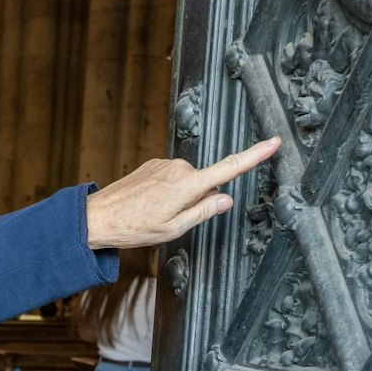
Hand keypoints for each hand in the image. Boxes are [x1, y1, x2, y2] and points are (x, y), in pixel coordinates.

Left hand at [85, 137, 280, 249]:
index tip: (274, 142)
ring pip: (187, 182)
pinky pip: (171, 178)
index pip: (229, 168)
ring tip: (154, 213)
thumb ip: (204, 212)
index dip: (255, 155)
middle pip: (204, 183)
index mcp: (188, 185)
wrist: (97, 217)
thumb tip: (225, 199)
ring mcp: (164, 164)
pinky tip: (148, 204)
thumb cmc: (134, 227)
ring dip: (180, 197)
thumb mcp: (175, 228)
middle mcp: (178, 168)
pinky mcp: (153, 164)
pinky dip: (167, 191)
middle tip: (171, 218)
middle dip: (197, 200)